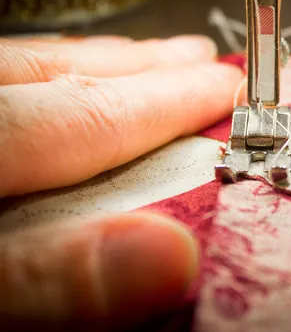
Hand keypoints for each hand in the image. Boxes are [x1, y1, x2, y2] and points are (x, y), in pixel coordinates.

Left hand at [0, 35, 241, 329]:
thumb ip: (52, 277)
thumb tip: (172, 255)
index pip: (87, 119)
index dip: (166, 104)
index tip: (228, 88)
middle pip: (55, 79)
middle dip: (139, 70)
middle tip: (199, 55)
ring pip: (17, 70)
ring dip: (91, 67)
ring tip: (144, 59)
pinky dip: (32, 82)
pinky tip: (48, 88)